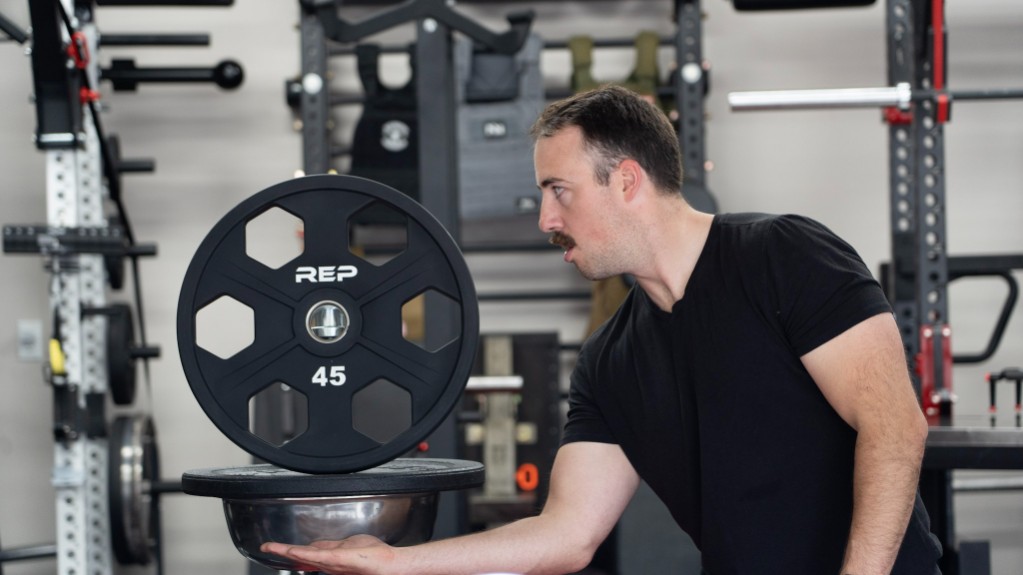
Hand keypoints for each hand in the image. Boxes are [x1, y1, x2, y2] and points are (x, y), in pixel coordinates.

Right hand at [260, 534, 398, 574]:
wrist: (395, 567)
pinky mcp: (340, 560)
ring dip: (287, 552)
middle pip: (303, 556)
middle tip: (267, 548)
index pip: (308, 554)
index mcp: (333, 559)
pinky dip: (303, 553)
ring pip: (307, 556)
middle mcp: (331, 563)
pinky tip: (291, 551)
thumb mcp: (352, 546)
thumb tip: (320, 545)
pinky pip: (319, 556)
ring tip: (271, 548)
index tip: (275, 548)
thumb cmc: (377, 558)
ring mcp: (335, 563)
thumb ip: (335, 546)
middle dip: (283, 552)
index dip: (291, 551)